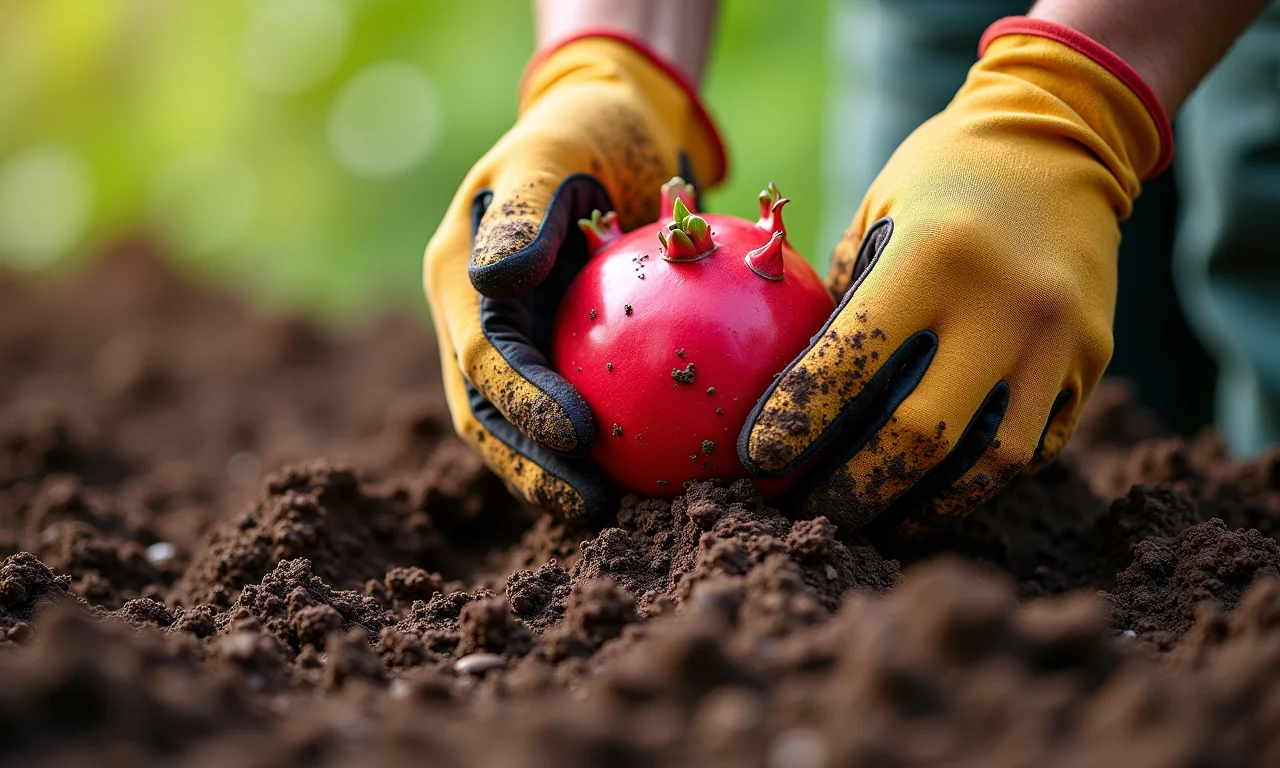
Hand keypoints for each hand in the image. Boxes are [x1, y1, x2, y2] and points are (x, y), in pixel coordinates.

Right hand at [423, 33, 724, 522]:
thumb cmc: (586, 130)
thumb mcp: (551, 149)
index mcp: (460, 281)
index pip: (485, 359)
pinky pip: (578, 407)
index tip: (581, 435)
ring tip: (619, 512)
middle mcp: (478, 322)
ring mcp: (519, 344)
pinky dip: (604, 447)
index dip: (525, 405)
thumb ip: (523, 210)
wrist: (617, 127)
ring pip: (525, 428)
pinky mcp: (563, 355)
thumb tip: (495, 281)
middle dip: (535, 470)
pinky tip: (654, 474)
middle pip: (492, 416)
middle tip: (595, 507)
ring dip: (561, 475)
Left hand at [739, 20, 1170, 531]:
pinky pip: (1033, 447)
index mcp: (934, 256)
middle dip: (851, 491)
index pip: (852, 366)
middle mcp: (1007, 303)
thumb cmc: (939, 177)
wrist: (1062, 138)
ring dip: (921, 511)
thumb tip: (779, 394)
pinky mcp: (1093, 360)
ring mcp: (1060, 339)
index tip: (756, 462)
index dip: (796, 425)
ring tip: (871, 527)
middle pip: (919, 438)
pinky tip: (931, 493)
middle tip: (805, 511)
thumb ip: (839, 301)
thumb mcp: (873, 213)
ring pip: (989, 465)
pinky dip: (975, 481)